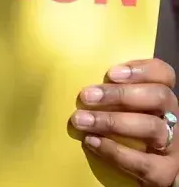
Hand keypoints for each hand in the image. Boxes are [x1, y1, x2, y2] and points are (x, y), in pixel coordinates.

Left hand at [70, 59, 178, 185]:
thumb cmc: (121, 131)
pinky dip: (115, 151)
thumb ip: (109, 93)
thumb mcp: (119, 108)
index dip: (142, 70)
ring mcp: (172, 145)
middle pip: (159, 97)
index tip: (111, 73)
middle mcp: (172, 118)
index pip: (164, 74)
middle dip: (120, 94)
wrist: (138, 170)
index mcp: (160, 98)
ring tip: (81, 120)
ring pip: (152, 127)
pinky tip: (92, 142)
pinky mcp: (164, 171)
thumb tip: (73, 75)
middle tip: (86, 96)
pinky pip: (144, 162)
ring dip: (112, 122)